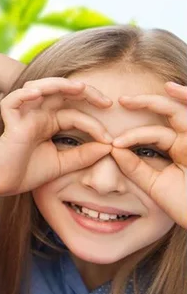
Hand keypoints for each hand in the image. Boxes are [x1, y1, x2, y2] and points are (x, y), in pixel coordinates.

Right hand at [0, 78, 113, 195]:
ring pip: (38, 87)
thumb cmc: (27, 173)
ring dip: (58, 84)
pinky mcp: (9, 122)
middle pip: (60, 91)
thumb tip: (109, 147)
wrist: (1, 185)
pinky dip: (23, 94)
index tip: (111, 141)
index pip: (75, 113)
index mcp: (48, 122)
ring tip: (78, 87)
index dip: (95, 124)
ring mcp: (22, 115)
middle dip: (84, 91)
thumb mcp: (63, 164)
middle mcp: (36, 114)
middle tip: (106, 102)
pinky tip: (37, 93)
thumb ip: (84, 155)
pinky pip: (12, 101)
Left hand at [112, 82, 186, 226]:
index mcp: (180, 149)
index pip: (155, 132)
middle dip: (149, 103)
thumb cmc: (183, 206)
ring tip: (167, 87)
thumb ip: (135, 167)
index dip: (134, 135)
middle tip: (123, 100)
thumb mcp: (155, 185)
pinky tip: (181, 93)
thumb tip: (113, 148)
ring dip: (183, 96)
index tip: (114, 143)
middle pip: (173, 113)